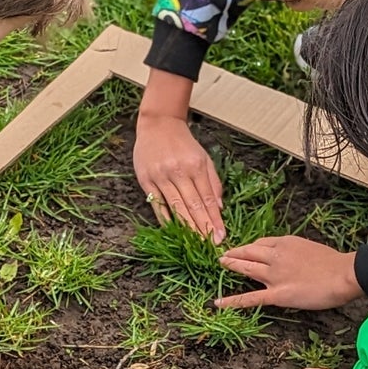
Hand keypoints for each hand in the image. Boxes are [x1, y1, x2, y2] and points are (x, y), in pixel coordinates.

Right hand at [133, 113, 225, 241]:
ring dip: (186, 227)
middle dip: (203, 227)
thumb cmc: (183, 143)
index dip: (215, 219)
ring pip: (176, 206)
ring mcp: (161, 176)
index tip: (221, 235)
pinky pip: (157, 204)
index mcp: (196, 166)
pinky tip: (173, 231)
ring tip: (195, 243)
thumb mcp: (204, 157)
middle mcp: (179, 171)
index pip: (208, 198)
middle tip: (210, 245)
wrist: (158, 124)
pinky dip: (165, 219)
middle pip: (193, 205)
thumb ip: (213, 182)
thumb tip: (219, 208)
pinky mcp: (146, 179)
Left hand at [218, 236, 363, 311]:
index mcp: (285, 243)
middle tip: (223, 253)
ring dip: (231, 265)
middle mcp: (275, 256)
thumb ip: (297, 252)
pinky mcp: (276, 294)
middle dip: (235, 252)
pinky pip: (250, 298)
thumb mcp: (311, 248)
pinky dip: (232, 301)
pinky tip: (218, 303)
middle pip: (249, 252)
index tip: (246, 249)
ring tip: (220, 264)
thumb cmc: (335, 263)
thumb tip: (293, 259)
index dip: (251, 247)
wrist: (343, 274)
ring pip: (246, 268)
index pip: (262, 243)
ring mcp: (274, 275)